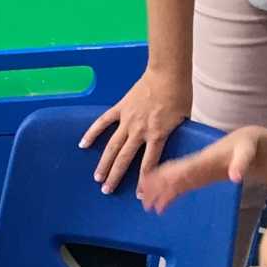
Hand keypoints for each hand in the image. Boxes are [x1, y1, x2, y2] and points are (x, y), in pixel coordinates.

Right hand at [79, 69, 192, 195]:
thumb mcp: (183, 118)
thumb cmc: (179, 93)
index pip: (149, 163)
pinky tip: (83, 144)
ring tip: (97, 177)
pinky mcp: (120, 108)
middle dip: (115, 176)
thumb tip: (172, 144)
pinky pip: (103, 122)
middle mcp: (140, 130)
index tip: (137, 194)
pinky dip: (92, 133)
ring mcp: (128, 120)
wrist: (168, 72)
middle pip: (125, 158)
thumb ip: (173, 133)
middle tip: (107, 190)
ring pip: (113, 146)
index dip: (143, 180)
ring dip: (104, 162)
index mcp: (157, 134)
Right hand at [139, 126, 262, 214]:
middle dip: (156, 185)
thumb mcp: (247, 153)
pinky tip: (160, 206)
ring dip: (158, 192)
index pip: (182, 168)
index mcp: (203, 159)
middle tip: (143, 199)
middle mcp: (194, 165)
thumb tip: (236, 177)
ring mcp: (194, 172)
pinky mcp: (197, 179)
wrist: (246, 144)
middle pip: (170, 175)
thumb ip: (241, 164)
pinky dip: (168, 196)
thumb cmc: (246, 147)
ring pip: (171, 182)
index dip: (168, 176)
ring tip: (146, 205)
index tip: (154, 185)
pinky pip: (178, 188)